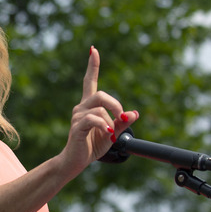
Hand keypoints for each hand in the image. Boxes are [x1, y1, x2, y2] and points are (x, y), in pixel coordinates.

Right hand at [62, 46, 137, 173]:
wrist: (76, 161)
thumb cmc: (93, 146)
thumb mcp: (112, 134)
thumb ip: (122, 123)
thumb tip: (134, 113)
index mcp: (89, 106)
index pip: (90, 81)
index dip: (92, 66)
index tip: (93, 50)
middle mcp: (81, 107)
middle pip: (101, 95)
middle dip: (116, 105)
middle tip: (122, 119)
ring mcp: (77, 116)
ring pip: (99, 107)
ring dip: (111, 121)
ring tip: (110, 134)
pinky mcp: (77, 126)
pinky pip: (94, 119)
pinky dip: (104, 126)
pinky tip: (107, 134)